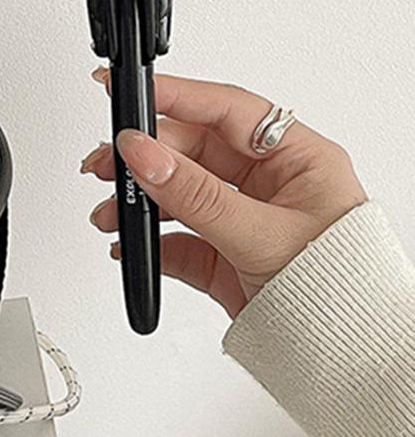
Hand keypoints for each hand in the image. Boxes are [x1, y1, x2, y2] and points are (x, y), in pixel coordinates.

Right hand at [83, 72, 366, 317]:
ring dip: (140, 200)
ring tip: (111, 213)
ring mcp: (243, 218)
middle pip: (192, 150)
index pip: (226, 110)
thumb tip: (144, 153)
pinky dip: (150, 241)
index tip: (130, 91)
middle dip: (144, 155)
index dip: (176, 95)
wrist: (347, 365)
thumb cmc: (343, 293)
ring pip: (179, 192)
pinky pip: (178, 236)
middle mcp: (268, 182)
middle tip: (109, 162)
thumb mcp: (262, 234)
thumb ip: (196, 194)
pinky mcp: (224, 255)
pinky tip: (132, 245)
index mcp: (294, 158)